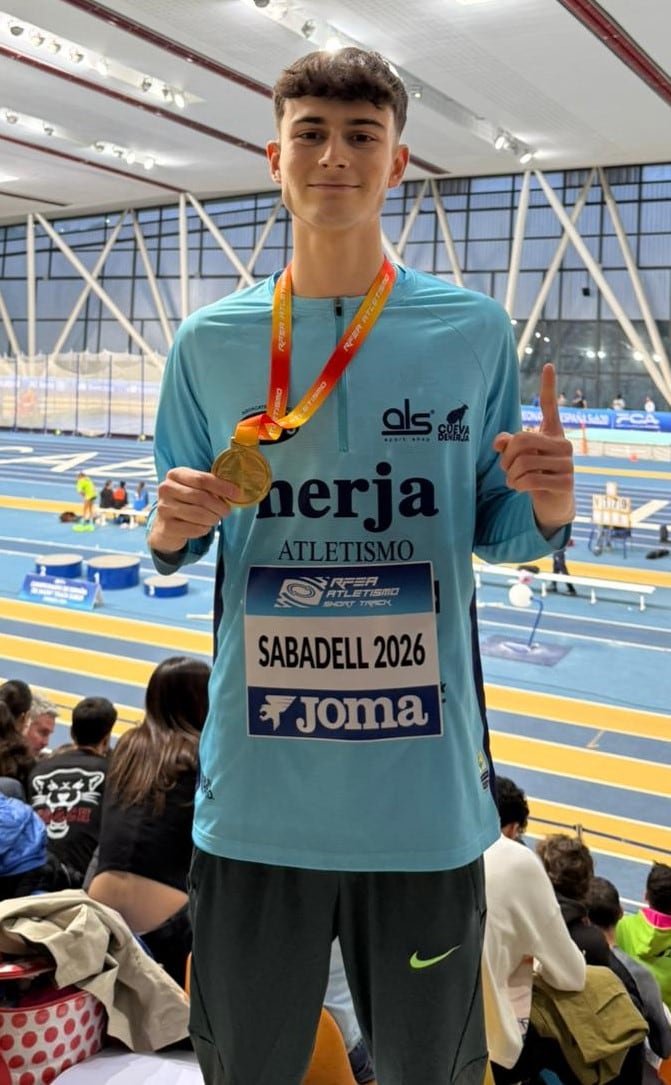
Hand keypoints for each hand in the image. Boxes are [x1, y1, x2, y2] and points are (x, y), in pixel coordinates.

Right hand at [148, 466, 239, 553]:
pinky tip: (204, 527)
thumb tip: (235, 491)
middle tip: (226, 511)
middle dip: (219, 506)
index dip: (221, 487)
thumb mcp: (195, 488)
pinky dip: (204, 529)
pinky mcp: (167, 527)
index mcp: (175, 475)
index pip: (202, 479)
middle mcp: (166, 489)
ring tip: (215, 519)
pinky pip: (194, 529)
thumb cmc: (186, 502)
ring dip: (213, 518)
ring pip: (199, 514)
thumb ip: (211, 486)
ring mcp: (164, 508)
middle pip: (201, 497)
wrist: (165, 525)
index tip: (236, 494)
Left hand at [493, 363, 574, 535]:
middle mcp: (563, 444)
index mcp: (552, 434)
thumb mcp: (518, 459)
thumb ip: (507, 446)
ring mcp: (568, 463)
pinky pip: (531, 479)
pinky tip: (520, 488)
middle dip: (506, 457)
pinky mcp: (567, 482)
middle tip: (505, 468)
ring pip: (524, 462)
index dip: (548, 387)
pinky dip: (518, 485)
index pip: (550, 407)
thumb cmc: (534, 475)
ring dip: (510, 475)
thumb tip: (499, 442)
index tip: (548, 365)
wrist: (553, 503)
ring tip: (513, 480)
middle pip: (522, 440)